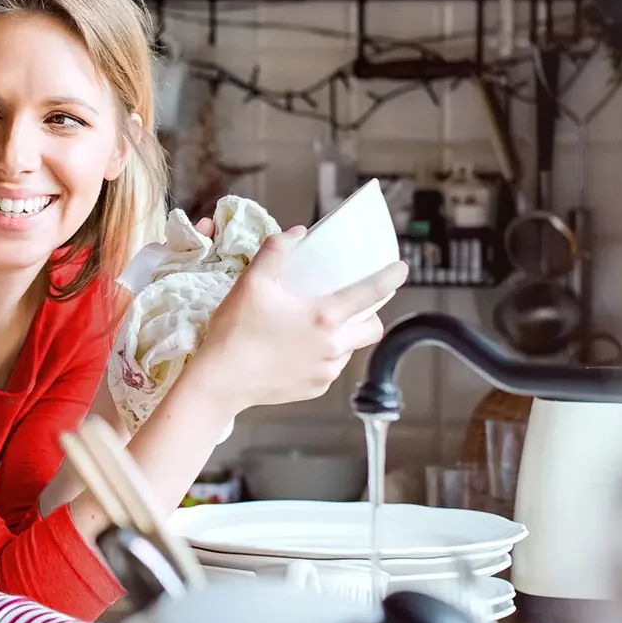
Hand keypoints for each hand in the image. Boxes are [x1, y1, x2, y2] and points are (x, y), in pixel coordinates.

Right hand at [190, 231, 408, 413]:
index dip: (390, 277)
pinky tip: (296, 351)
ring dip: (341, 337)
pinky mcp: (315, 389)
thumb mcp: (252, 282)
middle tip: (348, 307)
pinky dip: (321, 357)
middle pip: (372, 328)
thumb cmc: (235, 331)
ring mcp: (326, 371)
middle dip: (369, 315)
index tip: (402, 269)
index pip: (370, 292)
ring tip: (313, 329)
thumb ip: (276, 251)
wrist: (219, 381)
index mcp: (324, 317)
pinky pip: (329, 368)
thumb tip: (296, 234)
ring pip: (349, 349)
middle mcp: (333, 346)